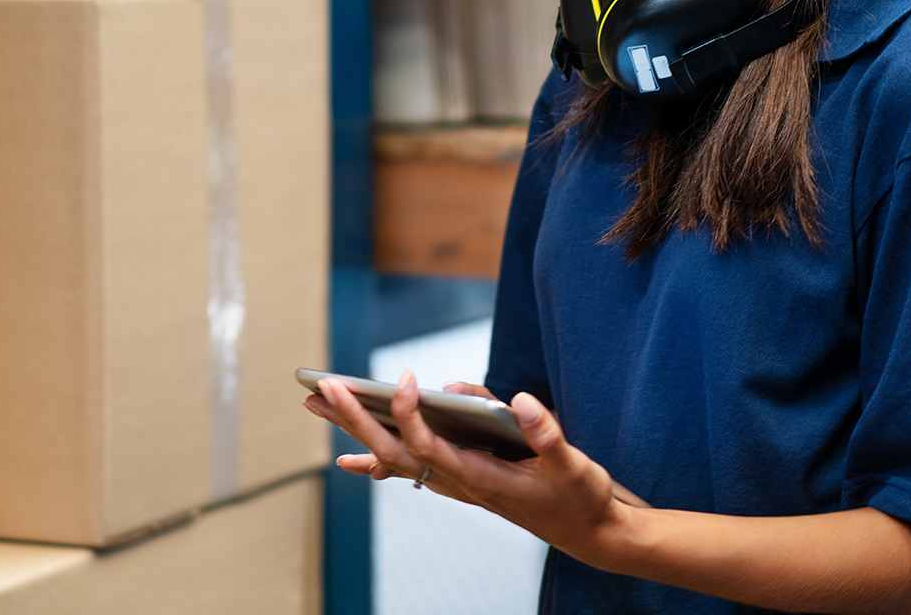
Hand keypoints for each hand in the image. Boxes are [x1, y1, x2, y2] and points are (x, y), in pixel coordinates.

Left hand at [301, 371, 632, 564]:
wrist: (590, 532)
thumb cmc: (581, 497)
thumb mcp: (575, 464)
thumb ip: (546, 434)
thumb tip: (519, 399)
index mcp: (481, 478)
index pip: (429, 446)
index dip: (411, 413)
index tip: (408, 378)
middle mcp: (460, 483)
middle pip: (394, 451)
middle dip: (357, 417)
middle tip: (322, 387)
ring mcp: (458, 484)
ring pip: (395, 457)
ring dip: (357, 430)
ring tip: (320, 405)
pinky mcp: (463, 480)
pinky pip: (411, 468)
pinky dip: (379, 462)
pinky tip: (353, 459)